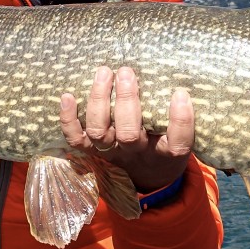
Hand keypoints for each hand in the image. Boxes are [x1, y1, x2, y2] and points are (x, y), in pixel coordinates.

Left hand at [60, 66, 193, 193]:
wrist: (149, 175)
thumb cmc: (166, 142)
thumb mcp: (180, 132)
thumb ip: (180, 112)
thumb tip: (182, 75)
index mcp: (165, 152)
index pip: (177, 142)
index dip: (180, 121)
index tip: (180, 94)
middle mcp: (137, 153)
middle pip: (129, 134)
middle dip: (126, 100)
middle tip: (126, 72)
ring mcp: (112, 152)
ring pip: (100, 132)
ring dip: (99, 101)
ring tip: (104, 73)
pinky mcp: (93, 151)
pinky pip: (76, 139)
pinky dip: (68, 120)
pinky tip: (68, 96)